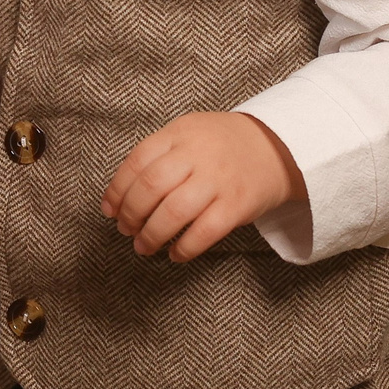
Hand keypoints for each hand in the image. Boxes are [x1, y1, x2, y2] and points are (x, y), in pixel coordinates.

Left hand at [102, 112, 303, 262]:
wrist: (278, 146)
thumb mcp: (187, 134)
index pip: (136, 162)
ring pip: (173, 213)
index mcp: (178, 133)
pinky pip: (203, 232)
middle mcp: (196, 155)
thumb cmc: (221, 145)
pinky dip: (184, 248)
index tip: (109, 210)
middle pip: (150, 188)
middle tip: (125, 230)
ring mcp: (217, 180)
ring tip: (143, 246)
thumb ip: (157, 156)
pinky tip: (175, 254)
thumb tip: (118, 196)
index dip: (117, 190)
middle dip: (131, 215)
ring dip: (151, 235)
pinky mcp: (237, 205)